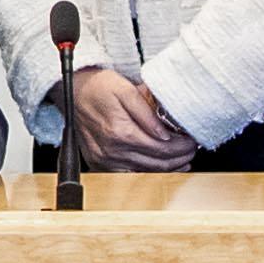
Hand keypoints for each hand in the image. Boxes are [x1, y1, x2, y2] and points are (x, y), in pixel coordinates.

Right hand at [62, 67, 193, 171]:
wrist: (71, 91)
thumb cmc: (97, 87)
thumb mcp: (125, 89)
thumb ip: (146, 113)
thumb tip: (164, 134)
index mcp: (120, 132)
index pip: (161, 148)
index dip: (181, 147)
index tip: (192, 141)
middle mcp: (111, 150)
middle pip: (156, 164)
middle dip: (179, 158)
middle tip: (191, 150)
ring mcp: (104, 160)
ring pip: (145, 173)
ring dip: (167, 169)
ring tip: (181, 160)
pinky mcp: (99, 164)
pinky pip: (129, 175)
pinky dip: (148, 173)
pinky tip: (159, 167)